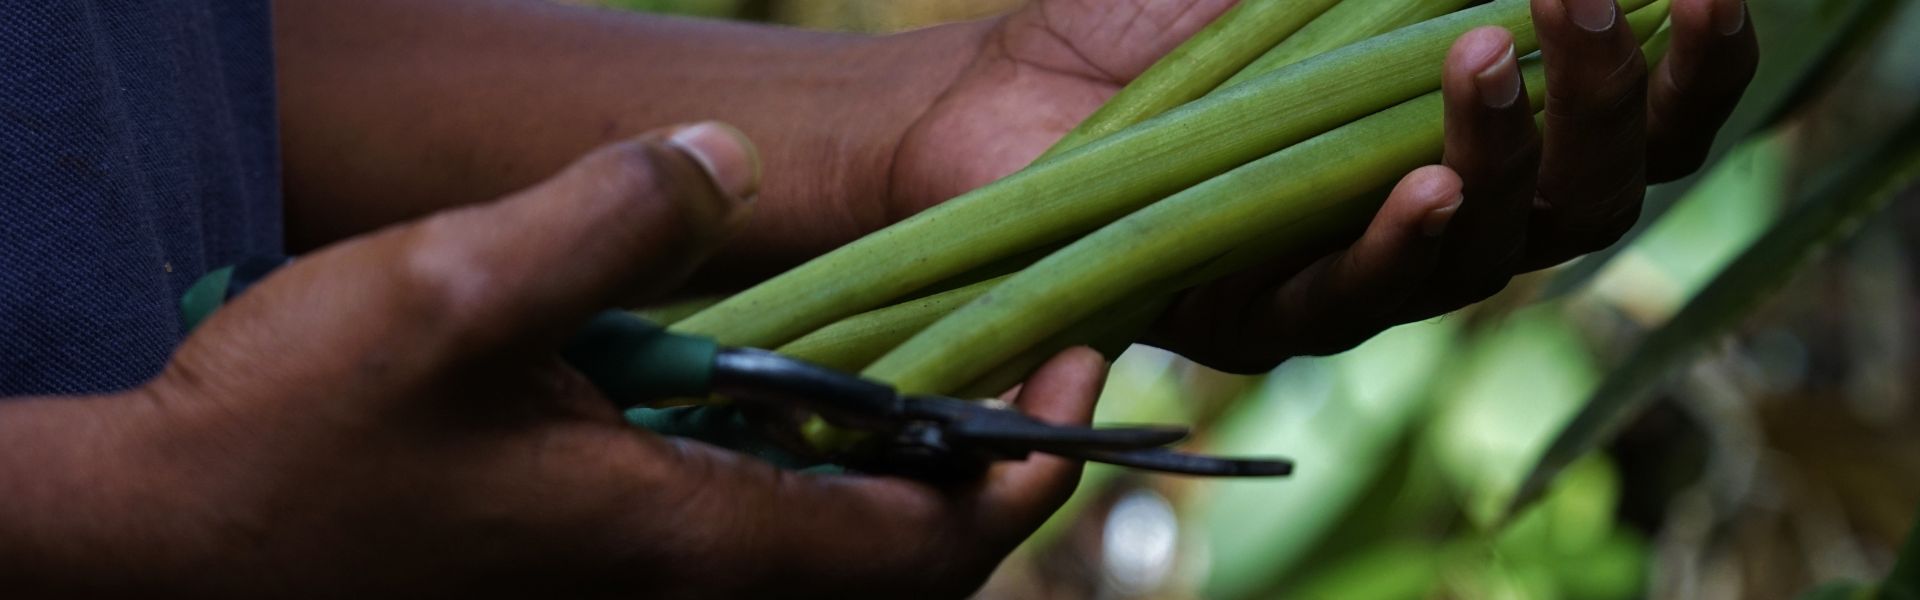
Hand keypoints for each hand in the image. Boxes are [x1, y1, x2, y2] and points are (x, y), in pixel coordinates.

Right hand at [0, 124, 1104, 596]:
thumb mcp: (454, 290)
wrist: (161, 548)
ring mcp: (630, 596)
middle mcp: (681, 593)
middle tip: (1037, 372)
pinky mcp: (583, 574)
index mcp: (687, 545)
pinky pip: (745, 548)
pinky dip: (809, 485)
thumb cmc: (297, 433)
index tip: (1078, 376)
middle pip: (899, 572)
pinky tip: (791, 403)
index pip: (925, 547)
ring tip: (942, 377)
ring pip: (823, 564)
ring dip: (902, 482)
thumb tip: (726, 156)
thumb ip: (610, 218)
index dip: (1023, 470)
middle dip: (989, 479)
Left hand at [892, 0, 1755, 372]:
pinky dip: (1398, 243)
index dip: (1688, 74)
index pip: (1620, 132)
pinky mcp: (1251, 319)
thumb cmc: (1153, 24)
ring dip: (1510, 155)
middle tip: (1598, 1)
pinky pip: (1350, 303)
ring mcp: (1345, 280)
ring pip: (1486, 259)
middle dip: (1616, 104)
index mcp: (1464, 144)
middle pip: (1587, 203)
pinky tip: (1424, 187)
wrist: (997, 88)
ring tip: (1490, 54)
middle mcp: (1429, 223)